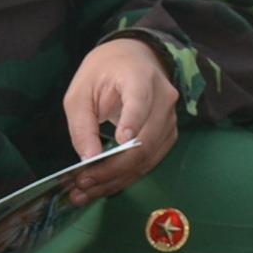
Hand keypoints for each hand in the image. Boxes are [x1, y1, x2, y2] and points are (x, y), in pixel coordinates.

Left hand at [61, 38, 181, 195]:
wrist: (133, 60)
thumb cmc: (104, 71)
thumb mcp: (81, 91)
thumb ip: (83, 124)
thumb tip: (89, 159)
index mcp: (140, 77)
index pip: (141, 101)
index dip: (133, 122)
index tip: (119, 142)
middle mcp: (163, 99)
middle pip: (144, 141)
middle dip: (113, 168)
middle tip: (83, 183)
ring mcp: (170, 119)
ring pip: (148, 158)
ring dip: (117, 179)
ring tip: (87, 192)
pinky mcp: (168, 135)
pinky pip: (150, 161)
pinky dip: (127, 176)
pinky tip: (104, 185)